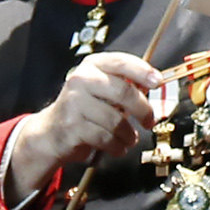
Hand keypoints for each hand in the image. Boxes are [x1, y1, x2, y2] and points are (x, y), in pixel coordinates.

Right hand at [3, 52, 160, 201]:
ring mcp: (75, 103)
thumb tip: (153, 84)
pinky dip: (117, 146)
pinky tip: (118, 147)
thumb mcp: (101, 88)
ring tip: (130, 138)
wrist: (52, 131)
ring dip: (129, 135)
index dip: (142, 71)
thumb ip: (124, 84)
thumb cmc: (84, 109)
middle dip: (143, 110)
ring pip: (116, 120)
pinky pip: (106, 138)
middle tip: (149, 121)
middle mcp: (81, 80)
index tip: (157, 82)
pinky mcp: (72, 126)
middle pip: (123, 92)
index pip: (121, 63)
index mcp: (92, 66)